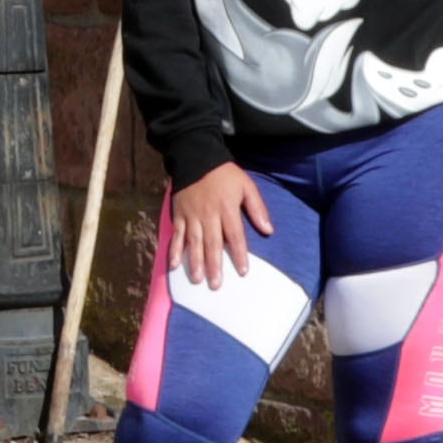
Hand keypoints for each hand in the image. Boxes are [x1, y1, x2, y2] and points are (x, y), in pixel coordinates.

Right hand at [167, 162, 273, 288]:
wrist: (196, 157)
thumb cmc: (224, 174)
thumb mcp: (246, 185)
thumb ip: (257, 208)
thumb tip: (268, 230)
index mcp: (227, 208)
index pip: (235, 235)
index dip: (238, 254)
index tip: (242, 271)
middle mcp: (208, 214)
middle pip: (212, 243)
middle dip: (215, 265)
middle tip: (216, 285)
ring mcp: (191, 215)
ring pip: (193, 242)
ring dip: (195, 262)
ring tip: (197, 280)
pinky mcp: (179, 214)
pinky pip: (177, 234)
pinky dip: (175, 250)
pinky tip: (175, 265)